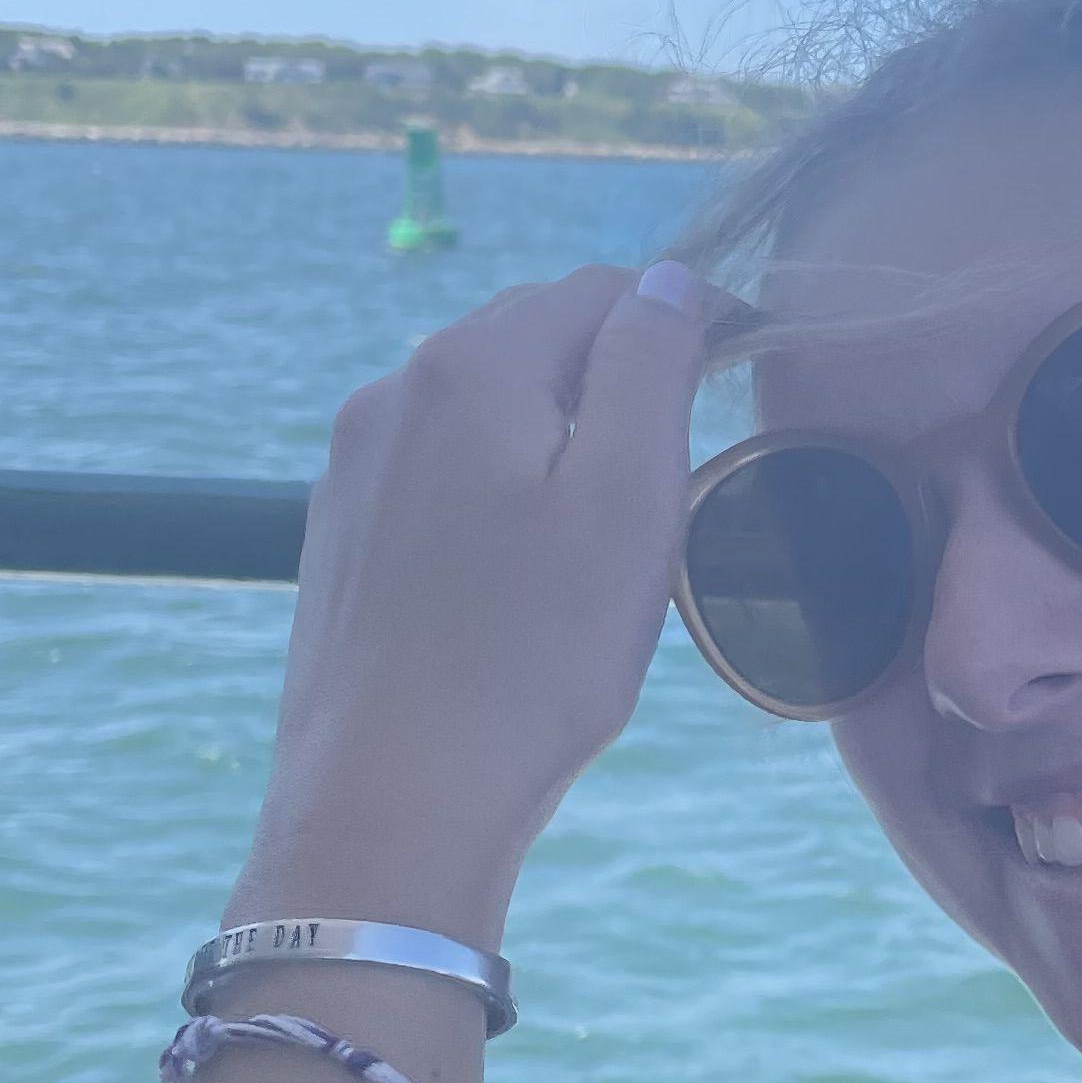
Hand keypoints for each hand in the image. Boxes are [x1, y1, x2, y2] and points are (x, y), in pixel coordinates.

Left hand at [237, 263, 710, 938]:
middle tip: (685, 457)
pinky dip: (499, 483)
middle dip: (614, 370)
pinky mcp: (341, 531)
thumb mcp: (629, 504)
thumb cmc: (533, 660)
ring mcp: (355, 463)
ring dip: (556, 429)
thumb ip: (651, 369)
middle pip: (533, 337)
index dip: (685, 316)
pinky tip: (527, 567)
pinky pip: (440, 468)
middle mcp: (395, 392)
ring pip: (483, 405)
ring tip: (609, 521)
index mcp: (471, 367)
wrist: (393, 801)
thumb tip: (670, 280)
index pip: (602, 290)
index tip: (740, 374)